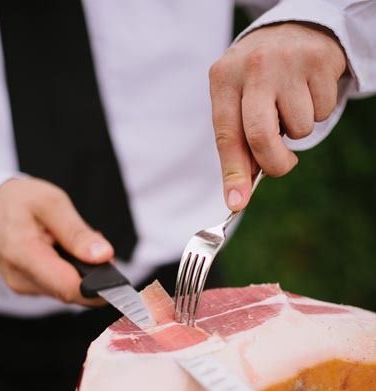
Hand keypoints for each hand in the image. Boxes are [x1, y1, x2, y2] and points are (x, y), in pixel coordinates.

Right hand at [0, 177, 113, 304]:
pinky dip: (71, 272)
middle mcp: (21, 279)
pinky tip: (68, 253)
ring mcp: (24, 287)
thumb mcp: (51, 202)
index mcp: (23, 254)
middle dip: (94, 275)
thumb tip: (104, 256)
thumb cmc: (18, 201)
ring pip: (68, 290)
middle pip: (72, 292)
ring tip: (78, 244)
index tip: (120, 281)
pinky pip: (60, 286)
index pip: (69, 287)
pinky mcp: (29, 288)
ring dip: (83, 272)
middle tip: (99, 249)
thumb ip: (77, 232)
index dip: (100, 289)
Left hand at [209, 22, 346, 210]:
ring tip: (291, 105)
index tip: (236, 203)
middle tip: (281, 165)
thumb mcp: (238, 102)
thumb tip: (240, 194)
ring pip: (299, 128)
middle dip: (273, 163)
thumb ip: (238, 143)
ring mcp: (287, 62)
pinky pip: (322, 112)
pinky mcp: (318, 62)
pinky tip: (308, 92)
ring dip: (298, 130)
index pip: (226, 135)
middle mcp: (253, 67)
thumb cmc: (257, 81)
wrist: (291, 31)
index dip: (232, 173)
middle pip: (260, 136)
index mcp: (223, 79)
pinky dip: (318, 112)